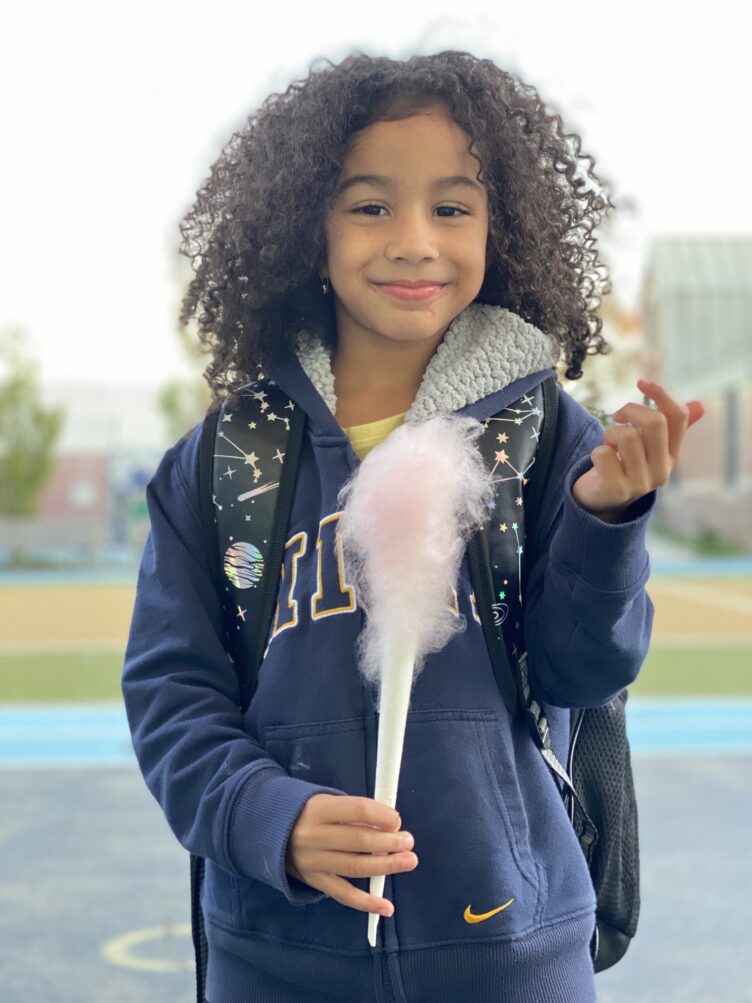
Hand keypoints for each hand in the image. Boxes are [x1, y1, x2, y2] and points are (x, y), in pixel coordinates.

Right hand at [285, 793, 417, 915]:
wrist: (268, 830)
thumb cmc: (307, 812)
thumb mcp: (325, 801)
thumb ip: (353, 812)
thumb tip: (388, 824)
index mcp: (319, 809)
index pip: (358, 810)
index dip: (382, 815)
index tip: (396, 820)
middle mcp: (314, 836)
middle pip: (359, 840)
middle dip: (389, 842)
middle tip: (409, 842)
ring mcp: (313, 862)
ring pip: (355, 867)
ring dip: (386, 866)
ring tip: (408, 861)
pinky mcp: (314, 882)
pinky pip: (343, 894)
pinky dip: (366, 902)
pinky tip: (387, 907)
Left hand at [572, 379, 704, 522]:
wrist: (601, 500)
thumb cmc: (624, 466)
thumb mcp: (648, 447)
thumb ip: (670, 428)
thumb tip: (700, 405)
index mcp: (673, 456)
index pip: (678, 417)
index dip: (660, 394)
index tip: (641, 383)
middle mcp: (662, 471)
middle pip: (654, 423)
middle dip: (631, 410)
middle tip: (617, 416)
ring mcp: (640, 484)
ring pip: (626, 436)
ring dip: (610, 434)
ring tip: (609, 445)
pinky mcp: (617, 491)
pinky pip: (603, 454)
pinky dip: (597, 451)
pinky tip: (600, 462)